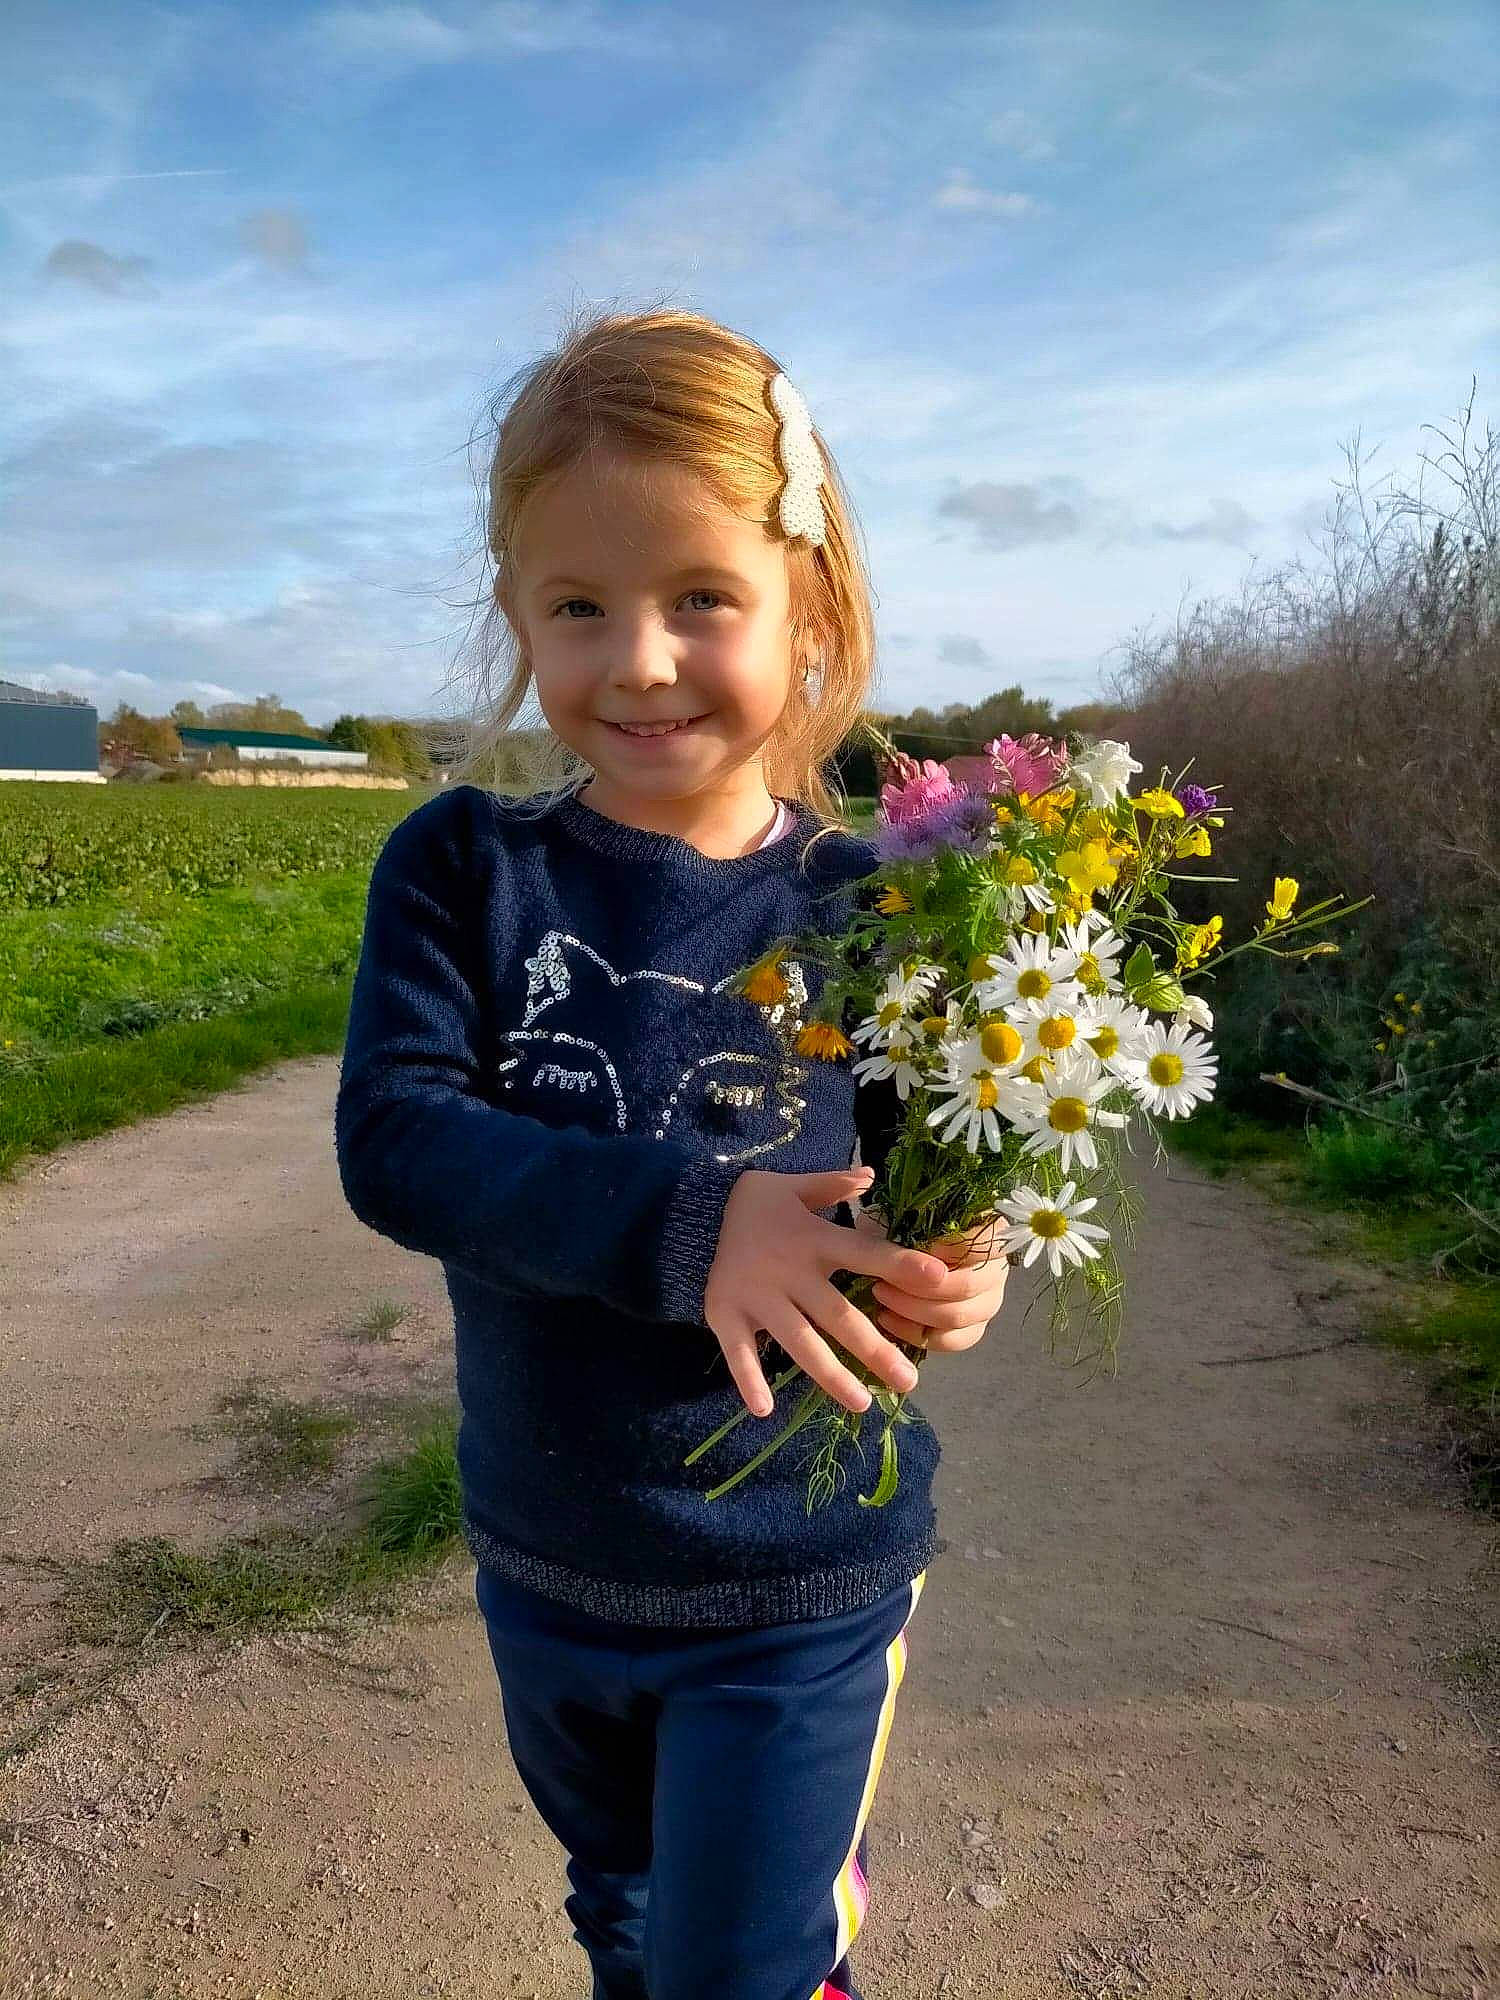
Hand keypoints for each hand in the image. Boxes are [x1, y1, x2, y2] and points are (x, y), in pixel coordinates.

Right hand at [704, 1167, 956, 1419]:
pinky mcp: (725, 1314)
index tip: (941, 1279)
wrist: (692, 1211)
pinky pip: (738, 1353)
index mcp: (814, 1239)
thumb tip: (873, 1174)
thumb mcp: (795, 1186)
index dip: (901, 1264)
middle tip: (909, 1381)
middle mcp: (789, 1271)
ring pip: (799, 1342)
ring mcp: (756, 1297)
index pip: (864, 1252)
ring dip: (830, 1376)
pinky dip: (748, 1380)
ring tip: (862, 1404)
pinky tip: (764, 1411)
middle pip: (838, 1315)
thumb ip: (834, 1184)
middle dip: (875, 1349)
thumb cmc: (756, 1205)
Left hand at [852, 1203, 1008, 1354]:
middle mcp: (995, 1268)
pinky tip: (888, 1318)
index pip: (990, 1240)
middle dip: (918, 1287)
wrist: (882, 1256)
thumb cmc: (888, 1233)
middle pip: (968, 1285)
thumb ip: (902, 1244)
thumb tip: (931, 1270)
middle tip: (884, 1280)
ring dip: (912, 1310)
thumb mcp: (886, 1228)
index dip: (954, 1247)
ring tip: (881, 1294)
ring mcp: (987, 1302)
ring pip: (957, 1317)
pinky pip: (950, 1341)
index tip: (919, 1247)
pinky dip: (914, 1333)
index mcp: (987, 1231)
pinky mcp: (971, 1330)